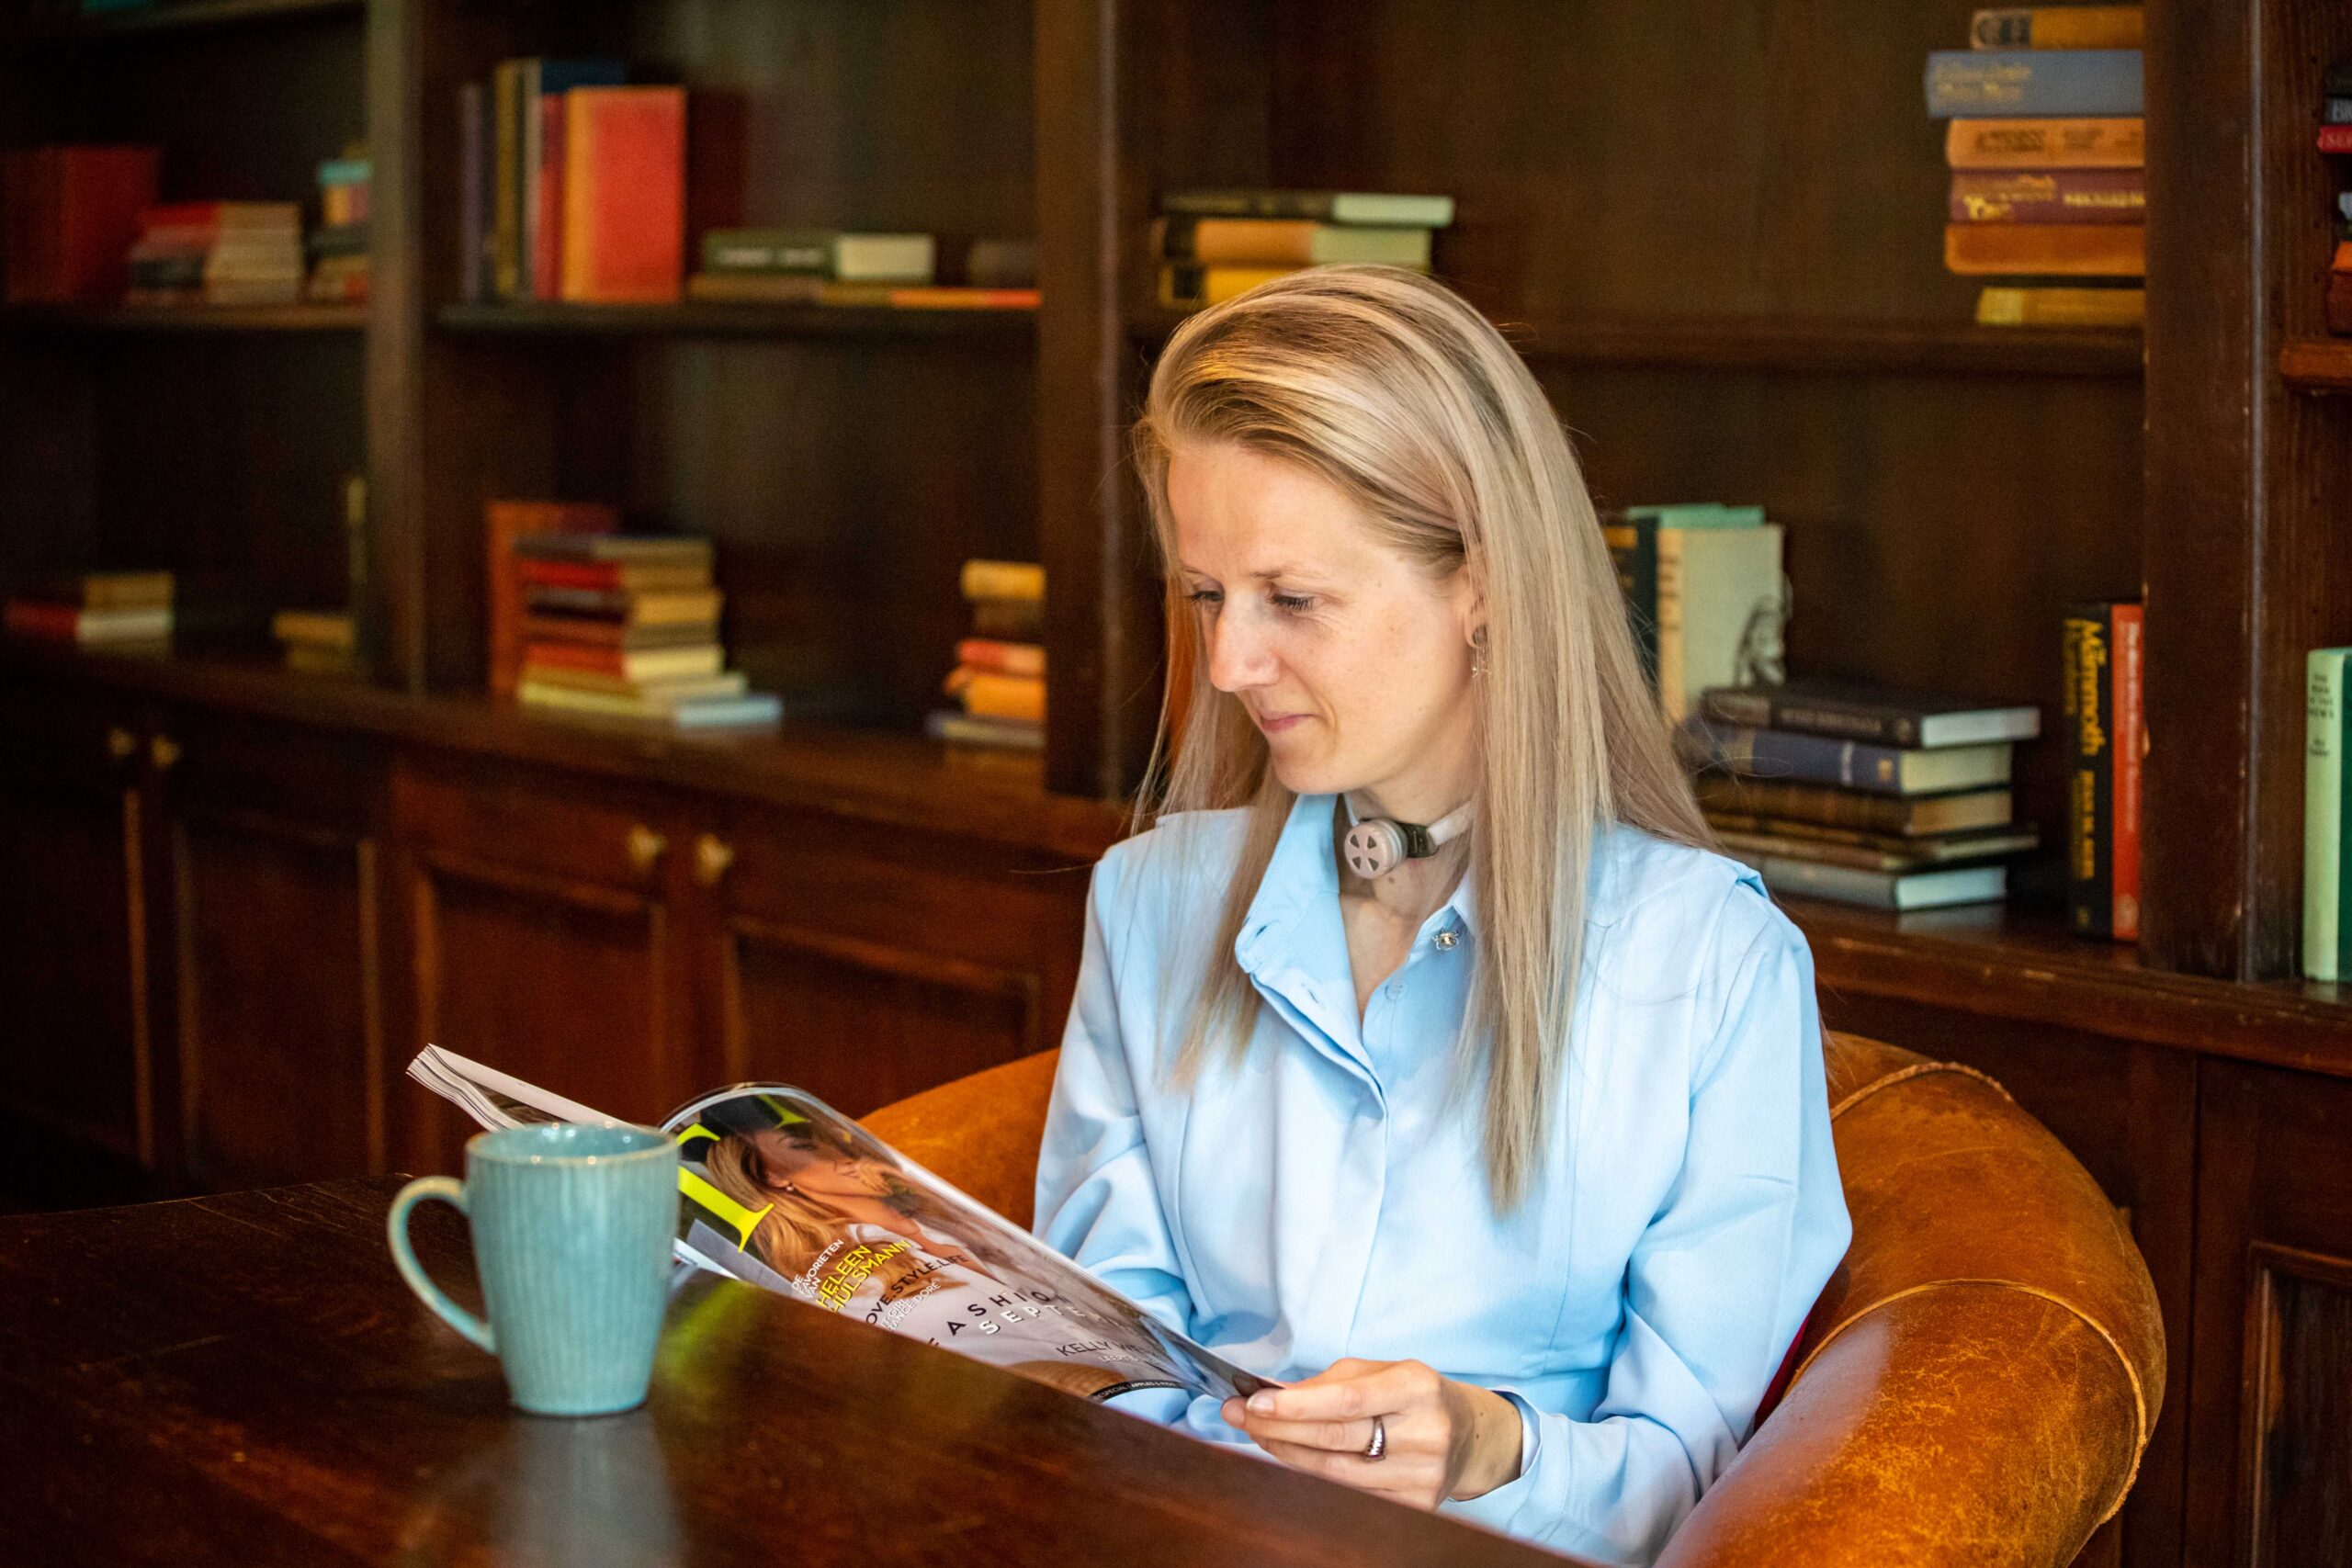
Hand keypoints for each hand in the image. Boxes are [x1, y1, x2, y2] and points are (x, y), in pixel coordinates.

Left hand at [1219, 1358, 1520, 1509]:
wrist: (1471, 1439)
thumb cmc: (1415, 1397)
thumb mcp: (1382, 1372)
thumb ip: (1329, 1383)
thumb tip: (1272, 1396)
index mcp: (1417, 1388)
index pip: (1346, 1400)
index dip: (1296, 1405)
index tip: (1253, 1402)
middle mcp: (1424, 1434)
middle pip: (1335, 1439)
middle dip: (1279, 1428)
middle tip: (1238, 1415)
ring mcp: (1421, 1477)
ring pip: (1335, 1474)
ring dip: (1287, 1454)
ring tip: (1256, 1434)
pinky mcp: (1416, 1507)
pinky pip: (1349, 1496)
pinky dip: (1312, 1478)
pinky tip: (1289, 1460)